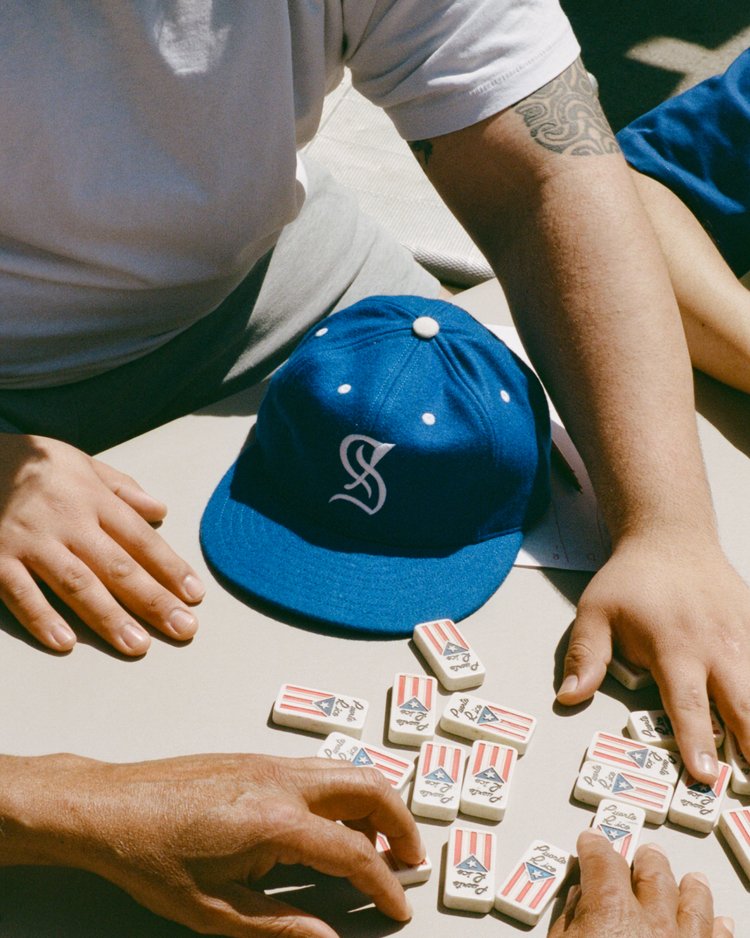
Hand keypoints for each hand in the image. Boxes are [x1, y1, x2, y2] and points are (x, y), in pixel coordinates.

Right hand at [0, 433, 204, 654]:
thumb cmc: (32, 462)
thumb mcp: (81, 462)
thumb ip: (122, 488)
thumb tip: (161, 509)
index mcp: (92, 497)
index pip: (140, 538)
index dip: (170, 567)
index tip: (195, 593)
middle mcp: (67, 520)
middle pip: (118, 565)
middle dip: (154, 599)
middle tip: (184, 627)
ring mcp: (30, 541)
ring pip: (76, 584)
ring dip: (109, 617)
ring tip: (138, 645)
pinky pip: (20, 592)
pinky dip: (41, 618)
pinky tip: (65, 643)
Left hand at [5, 752, 423, 937]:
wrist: (111, 805)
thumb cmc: (151, 855)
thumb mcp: (214, 909)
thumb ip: (278, 926)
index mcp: (276, 822)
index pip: (355, 853)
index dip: (385, 885)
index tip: (397, 907)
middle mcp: (282, 782)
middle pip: (370, 788)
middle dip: (402, 824)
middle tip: (410, 861)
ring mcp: (271, 763)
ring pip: (349, 770)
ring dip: (376, 803)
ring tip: (378, 844)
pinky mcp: (257, 757)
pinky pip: (321, 768)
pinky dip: (346, 792)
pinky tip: (332, 822)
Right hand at [548, 830, 733, 936]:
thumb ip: (570, 918)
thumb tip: (579, 899)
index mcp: (610, 908)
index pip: (602, 861)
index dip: (594, 846)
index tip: (591, 840)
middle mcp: (651, 922)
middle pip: (653, 876)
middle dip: (647, 860)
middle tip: (647, 851)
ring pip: (693, 904)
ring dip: (690, 888)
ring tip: (691, 879)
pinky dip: (718, 928)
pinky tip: (720, 921)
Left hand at [557, 531, 749, 783]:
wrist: (671, 539)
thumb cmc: (631, 581)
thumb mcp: (595, 612)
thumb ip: (585, 656)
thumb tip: (570, 696)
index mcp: (673, 645)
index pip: (687, 702)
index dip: (696, 740)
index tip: (705, 773)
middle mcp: (714, 645)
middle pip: (741, 702)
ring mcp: (742, 636)